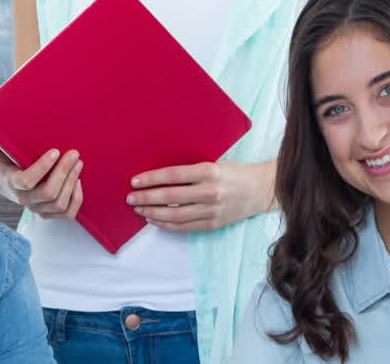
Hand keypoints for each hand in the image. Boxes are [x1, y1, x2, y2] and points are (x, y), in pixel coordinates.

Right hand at [0, 125, 83, 218]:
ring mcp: (37, 208)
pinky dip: (76, 199)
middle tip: (73, 154)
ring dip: (72, 182)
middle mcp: (24, 199)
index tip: (55, 151)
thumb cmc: (4, 162)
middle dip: (63, 173)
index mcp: (10, 182)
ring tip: (78, 163)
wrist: (7, 184)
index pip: (26, 181)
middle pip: (48, 193)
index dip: (42, 168)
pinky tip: (78, 182)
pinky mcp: (49, 214)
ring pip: (59, 204)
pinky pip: (67, 214)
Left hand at [125, 159, 274, 231]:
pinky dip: (167, 224)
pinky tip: (154, 220)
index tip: (134, 181)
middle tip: (130, 198)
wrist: (259, 189)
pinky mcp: (213, 223)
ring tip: (139, 210)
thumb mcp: (213, 163)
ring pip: (175, 215)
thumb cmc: (232, 172)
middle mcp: (210, 191)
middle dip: (146, 198)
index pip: (172, 175)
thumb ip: (190, 170)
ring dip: (153, 213)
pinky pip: (185, 227)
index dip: (151, 179)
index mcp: (208, 171)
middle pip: (170, 196)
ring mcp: (212, 210)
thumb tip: (158, 175)